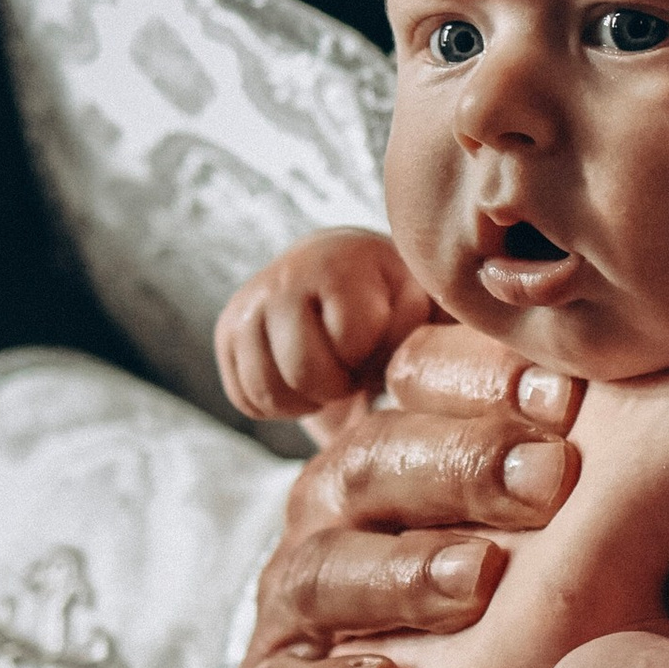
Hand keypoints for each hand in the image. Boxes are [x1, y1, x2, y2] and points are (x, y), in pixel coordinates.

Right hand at [216, 228, 435, 420]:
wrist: (342, 275)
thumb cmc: (398, 302)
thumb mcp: (426, 306)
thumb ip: (436, 331)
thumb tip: (441, 372)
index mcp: (341, 260)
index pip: (352, 336)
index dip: (376, 357)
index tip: (388, 343)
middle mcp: (285, 274)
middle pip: (304, 371)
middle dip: (338, 384)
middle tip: (355, 369)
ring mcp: (249, 302)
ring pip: (267, 391)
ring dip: (306, 400)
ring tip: (332, 375)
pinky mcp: (227, 332)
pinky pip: (245, 400)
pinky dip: (277, 406)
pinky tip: (305, 382)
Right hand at [238, 324, 582, 667]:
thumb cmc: (515, 574)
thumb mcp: (549, 501)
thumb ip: (591, 446)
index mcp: (401, 433)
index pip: (418, 371)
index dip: (486, 376)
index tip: (569, 401)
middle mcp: (338, 501)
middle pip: (375, 458)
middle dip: (463, 463)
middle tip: (551, 481)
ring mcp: (299, 595)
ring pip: (325, 567)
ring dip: (404, 572)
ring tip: (479, 580)